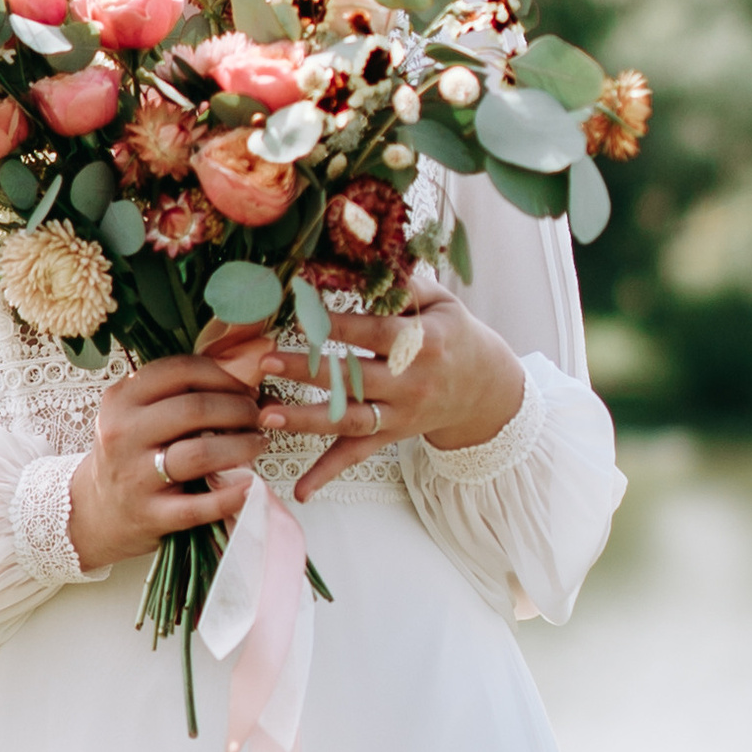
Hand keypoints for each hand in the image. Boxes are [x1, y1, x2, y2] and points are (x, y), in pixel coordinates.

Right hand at [66, 352, 268, 573]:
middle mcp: (123, 433)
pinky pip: (198, 506)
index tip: (246, 387)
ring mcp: (134, 476)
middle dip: (239, 409)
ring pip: (199, 453)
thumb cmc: (131, 455)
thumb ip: (180, 395)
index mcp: (122, 399)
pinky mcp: (150, 514)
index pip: (180, 370)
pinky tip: (251, 485)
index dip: (224, 375)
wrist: (96, 512)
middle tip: (258, 417)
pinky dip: (231, 496)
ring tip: (258, 444)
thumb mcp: (138, 416)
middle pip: (195, 409)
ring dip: (241, 446)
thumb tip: (249, 382)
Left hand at [259, 279, 526, 497]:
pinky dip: (328, 474)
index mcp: (424, 343)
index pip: (374, 333)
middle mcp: (411, 383)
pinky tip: (300, 491)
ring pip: (350, 420)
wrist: (484, 387)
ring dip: (307, 419)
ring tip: (267, 415)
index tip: (299, 312)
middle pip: (355, 378)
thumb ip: (403, 285)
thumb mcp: (441, 302)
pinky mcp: (390, 436)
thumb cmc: (453, 333)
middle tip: (268, 360)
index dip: (337, 324)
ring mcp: (400, 415)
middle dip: (310, 371)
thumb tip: (361, 261)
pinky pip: (356, 456)